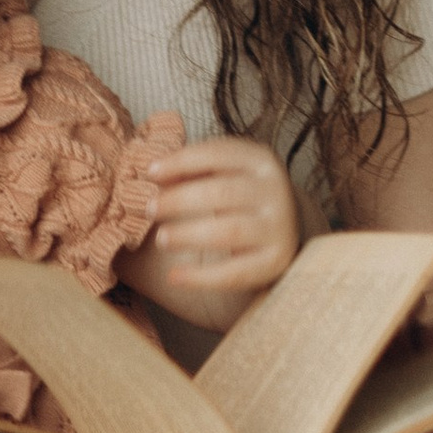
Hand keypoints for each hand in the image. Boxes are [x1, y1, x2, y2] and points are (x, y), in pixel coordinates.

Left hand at [126, 134, 299, 323]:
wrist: (283, 229)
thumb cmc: (239, 196)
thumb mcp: (223, 173)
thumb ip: (191, 171)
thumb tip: (154, 174)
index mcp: (261, 160)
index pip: (219, 154)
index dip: (182, 161)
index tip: (150, 172)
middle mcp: (275, 190)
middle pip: (223, 193)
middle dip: (180, 200)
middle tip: (149, 209)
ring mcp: (279, 228)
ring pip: (230, 232)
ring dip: (189, 235)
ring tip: (161, 239)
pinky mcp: (275, 262)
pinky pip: (235, 273)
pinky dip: (201, 278)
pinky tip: (174, 277)